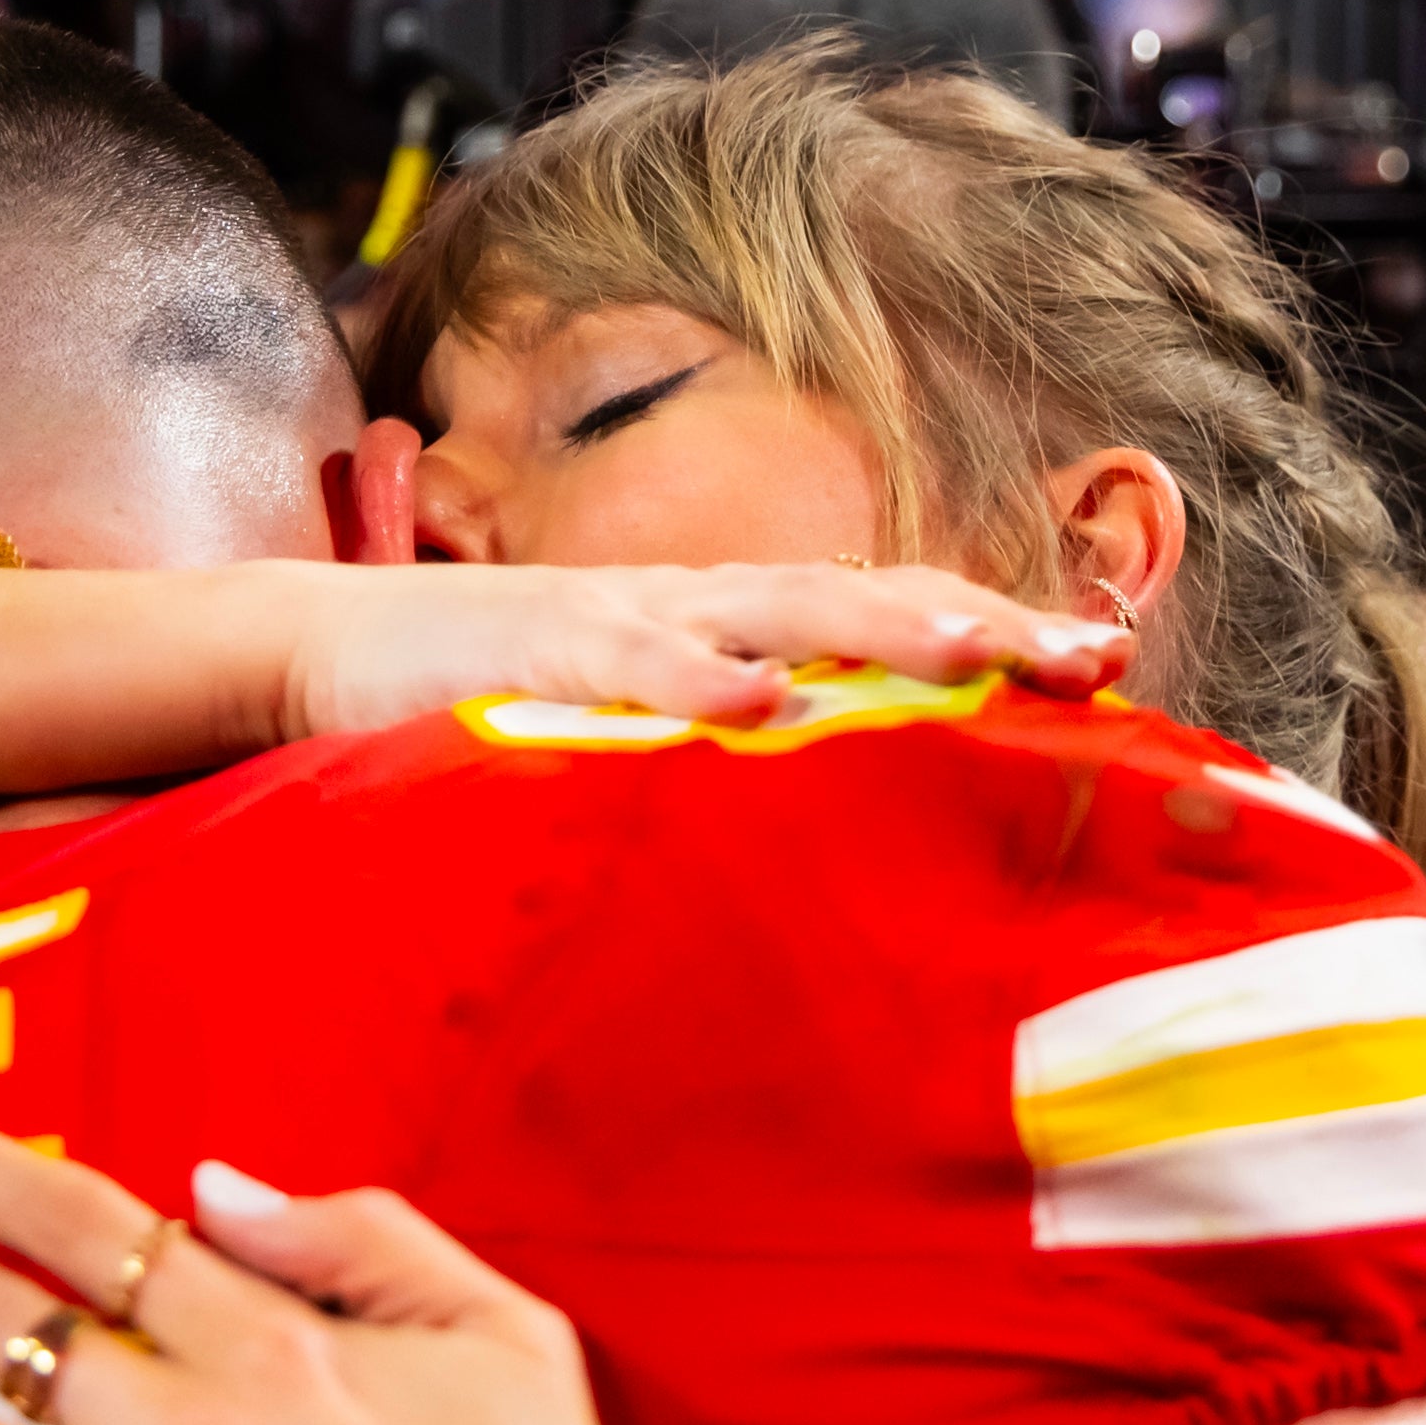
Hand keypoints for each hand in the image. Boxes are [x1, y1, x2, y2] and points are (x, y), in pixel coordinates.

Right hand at [268, 561, 1129, 745]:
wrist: (316, 648)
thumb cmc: (479, 703)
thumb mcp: (620, 733)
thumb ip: (713, 761)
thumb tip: (828, 826)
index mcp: (721, 623)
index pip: (880, 612)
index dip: (993, 627)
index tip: (1110, 664)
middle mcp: (692, 604)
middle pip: (864, 598)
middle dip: (983, 622)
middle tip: (1096, 659)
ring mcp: (616, 618)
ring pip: (774, 610)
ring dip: (879, 630)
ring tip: (975, 654)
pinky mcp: (530, 652)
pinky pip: (628, 663)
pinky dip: (698, 678)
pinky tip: (764, 702)